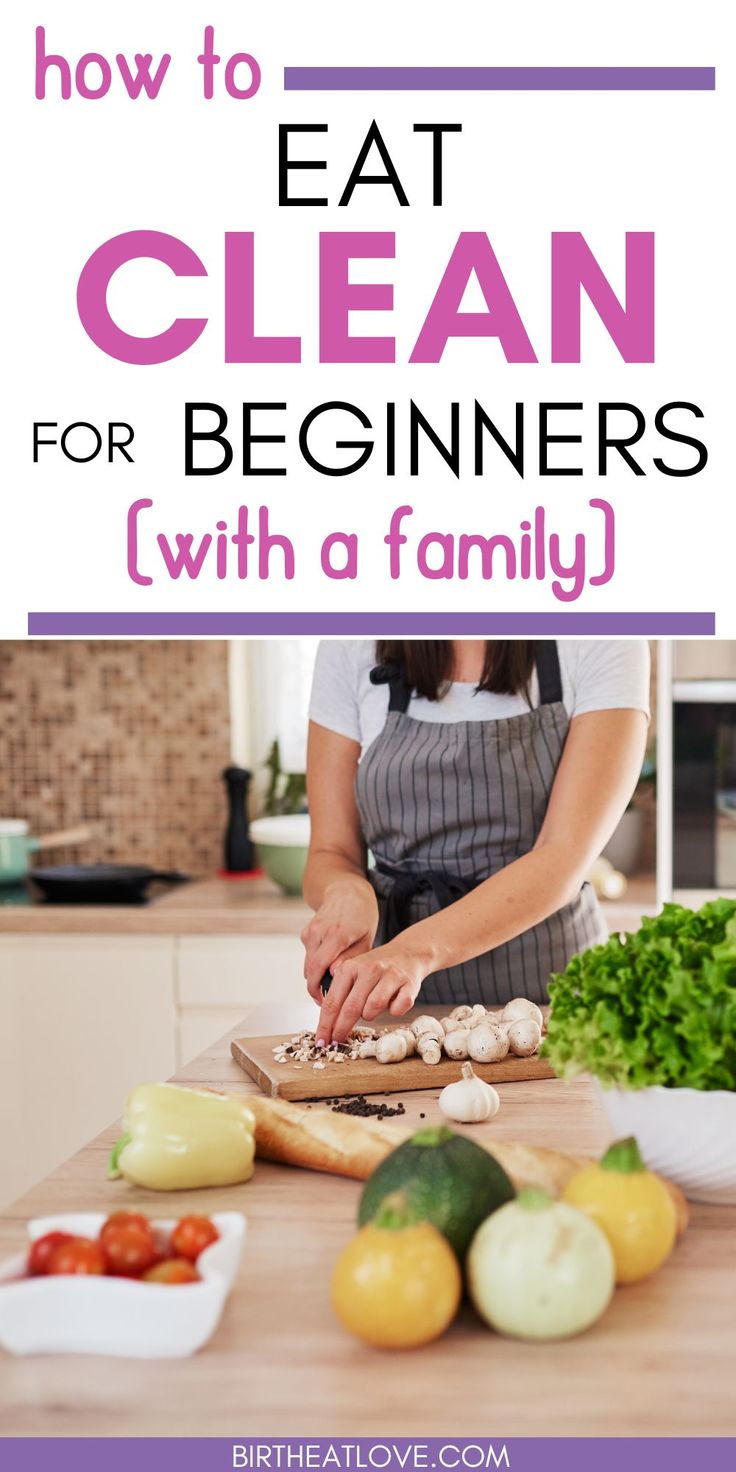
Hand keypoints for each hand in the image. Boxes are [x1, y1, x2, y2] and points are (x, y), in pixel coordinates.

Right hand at [301, 878, 378, 1002]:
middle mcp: (319, 933)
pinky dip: (315, 965)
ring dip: (315, 978)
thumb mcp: (366, 937)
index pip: (319, 970)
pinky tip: (328, 967)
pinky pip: (308, 955)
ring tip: (329, 989)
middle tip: (326, 1003)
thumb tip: (334, 975)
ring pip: (307, 965)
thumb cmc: (362, 915)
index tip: (327, 1004)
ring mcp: (310, 932)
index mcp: (336, 935)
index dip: (320, 991)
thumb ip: (351, 958)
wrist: (346, 891)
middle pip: (310, 971)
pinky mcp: (306, 933)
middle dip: (316, 990)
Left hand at [316, 941, 429, 1043]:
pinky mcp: (409, 984)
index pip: (332, 1001)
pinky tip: (393, 1005)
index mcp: (350, 968)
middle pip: (351, 1007)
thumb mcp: (353, 975)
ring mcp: (390, 976)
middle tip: (338, 1041)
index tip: (321, 1041)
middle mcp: (369, 969)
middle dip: (341, 1028)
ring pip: (373, 1008)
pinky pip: (398, 1009)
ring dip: (370, 1016)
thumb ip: (340, 995)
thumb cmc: (375, 970)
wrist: (407, 953)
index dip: (325, 1025)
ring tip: (372, 1009)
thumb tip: (327, 1028)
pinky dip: (394, 1011)